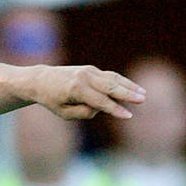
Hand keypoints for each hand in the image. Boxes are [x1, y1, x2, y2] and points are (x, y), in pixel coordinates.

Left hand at [27, 65, 145, 119]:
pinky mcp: (91, 69)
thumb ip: (84, 113)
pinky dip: (122, 82)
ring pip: (113, 78)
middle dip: (128, 93)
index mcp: (76, 89)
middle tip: (143, 99)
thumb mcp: (64, 113)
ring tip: (143, 94)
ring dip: (129, 86)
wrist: (41, 79)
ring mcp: (89, 71)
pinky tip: (133, 88)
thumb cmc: (52, 100)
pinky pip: (110, 76)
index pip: (100, 101)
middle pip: (110, 86)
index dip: (115, 109)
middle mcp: (84, 77)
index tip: (129, 116)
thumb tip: (101, 108)